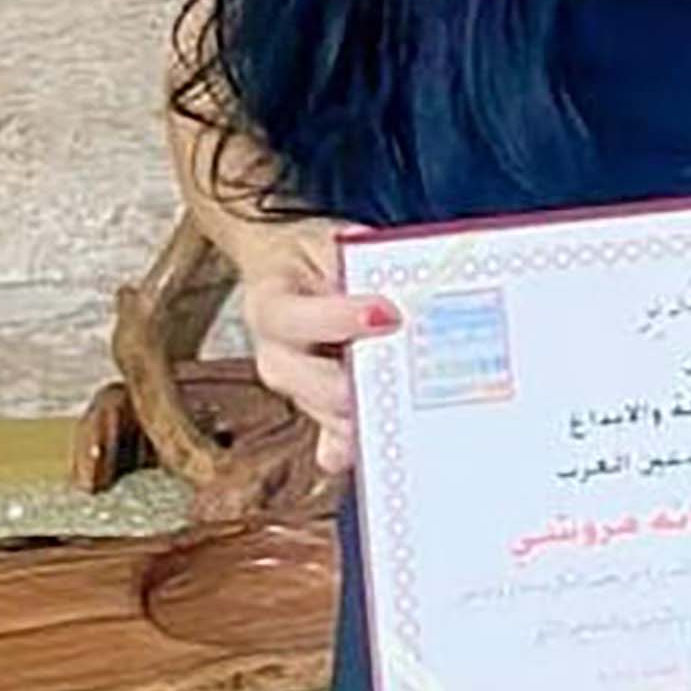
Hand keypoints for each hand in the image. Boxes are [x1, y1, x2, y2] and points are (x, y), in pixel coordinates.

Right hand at [237, 221, 398, 481]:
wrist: (285, 270)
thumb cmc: (313, 256)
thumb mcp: (331, 243)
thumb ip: (357, 266)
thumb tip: (391, 295)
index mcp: (269, 306)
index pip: (297, 320)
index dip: (342, 319)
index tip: (386, 314)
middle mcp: (274, 357)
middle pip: (321, 388)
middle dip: (369, 385)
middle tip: (415, 372)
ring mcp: (294, 391)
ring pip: (336, 420)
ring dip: (378, 416)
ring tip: (421, 403)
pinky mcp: (315, 412)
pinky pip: (337, 446)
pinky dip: (365, 446)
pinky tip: (392, 444)